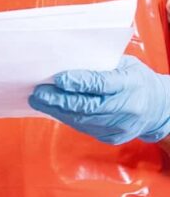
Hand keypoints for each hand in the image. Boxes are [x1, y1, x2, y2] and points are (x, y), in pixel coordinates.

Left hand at [29, 54, 169, 144]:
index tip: (58, 79)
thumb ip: (99, 64)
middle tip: (38, 93)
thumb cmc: (137, 80)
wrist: (159, 108)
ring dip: (58, 111)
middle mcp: (126, 108)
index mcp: (130, 84)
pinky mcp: (112, 137)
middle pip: (88, 106)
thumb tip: (66, 60)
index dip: (79, 82)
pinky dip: (67, 118)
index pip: (101, 84)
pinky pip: (85, 127)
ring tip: (39, 101)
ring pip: (83, 120)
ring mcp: (120, 126)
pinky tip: (54, 110)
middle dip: (59, 100)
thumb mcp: (125, 64)